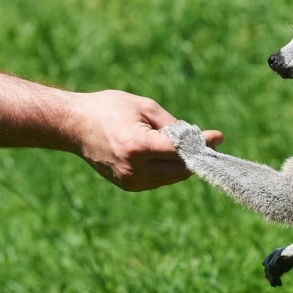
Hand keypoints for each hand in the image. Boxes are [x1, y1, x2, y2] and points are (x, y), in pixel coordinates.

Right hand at [71, 91, 221, 191]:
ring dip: (184, 164)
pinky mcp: (128, 185)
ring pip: (171, 178)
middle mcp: (134, 168)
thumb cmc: (109, 109)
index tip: (218, 137)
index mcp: (138, 146)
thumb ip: (172, 124)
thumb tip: (196, 139)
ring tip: (191, 147)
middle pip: (180, 170)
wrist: (74, 126)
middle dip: (197, 157)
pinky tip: (170, 155)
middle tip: (209, 144)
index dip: (202, 144)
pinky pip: (158, 180)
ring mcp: (130, 180)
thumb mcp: (144, 107)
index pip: (180, 150)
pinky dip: (169, 169)